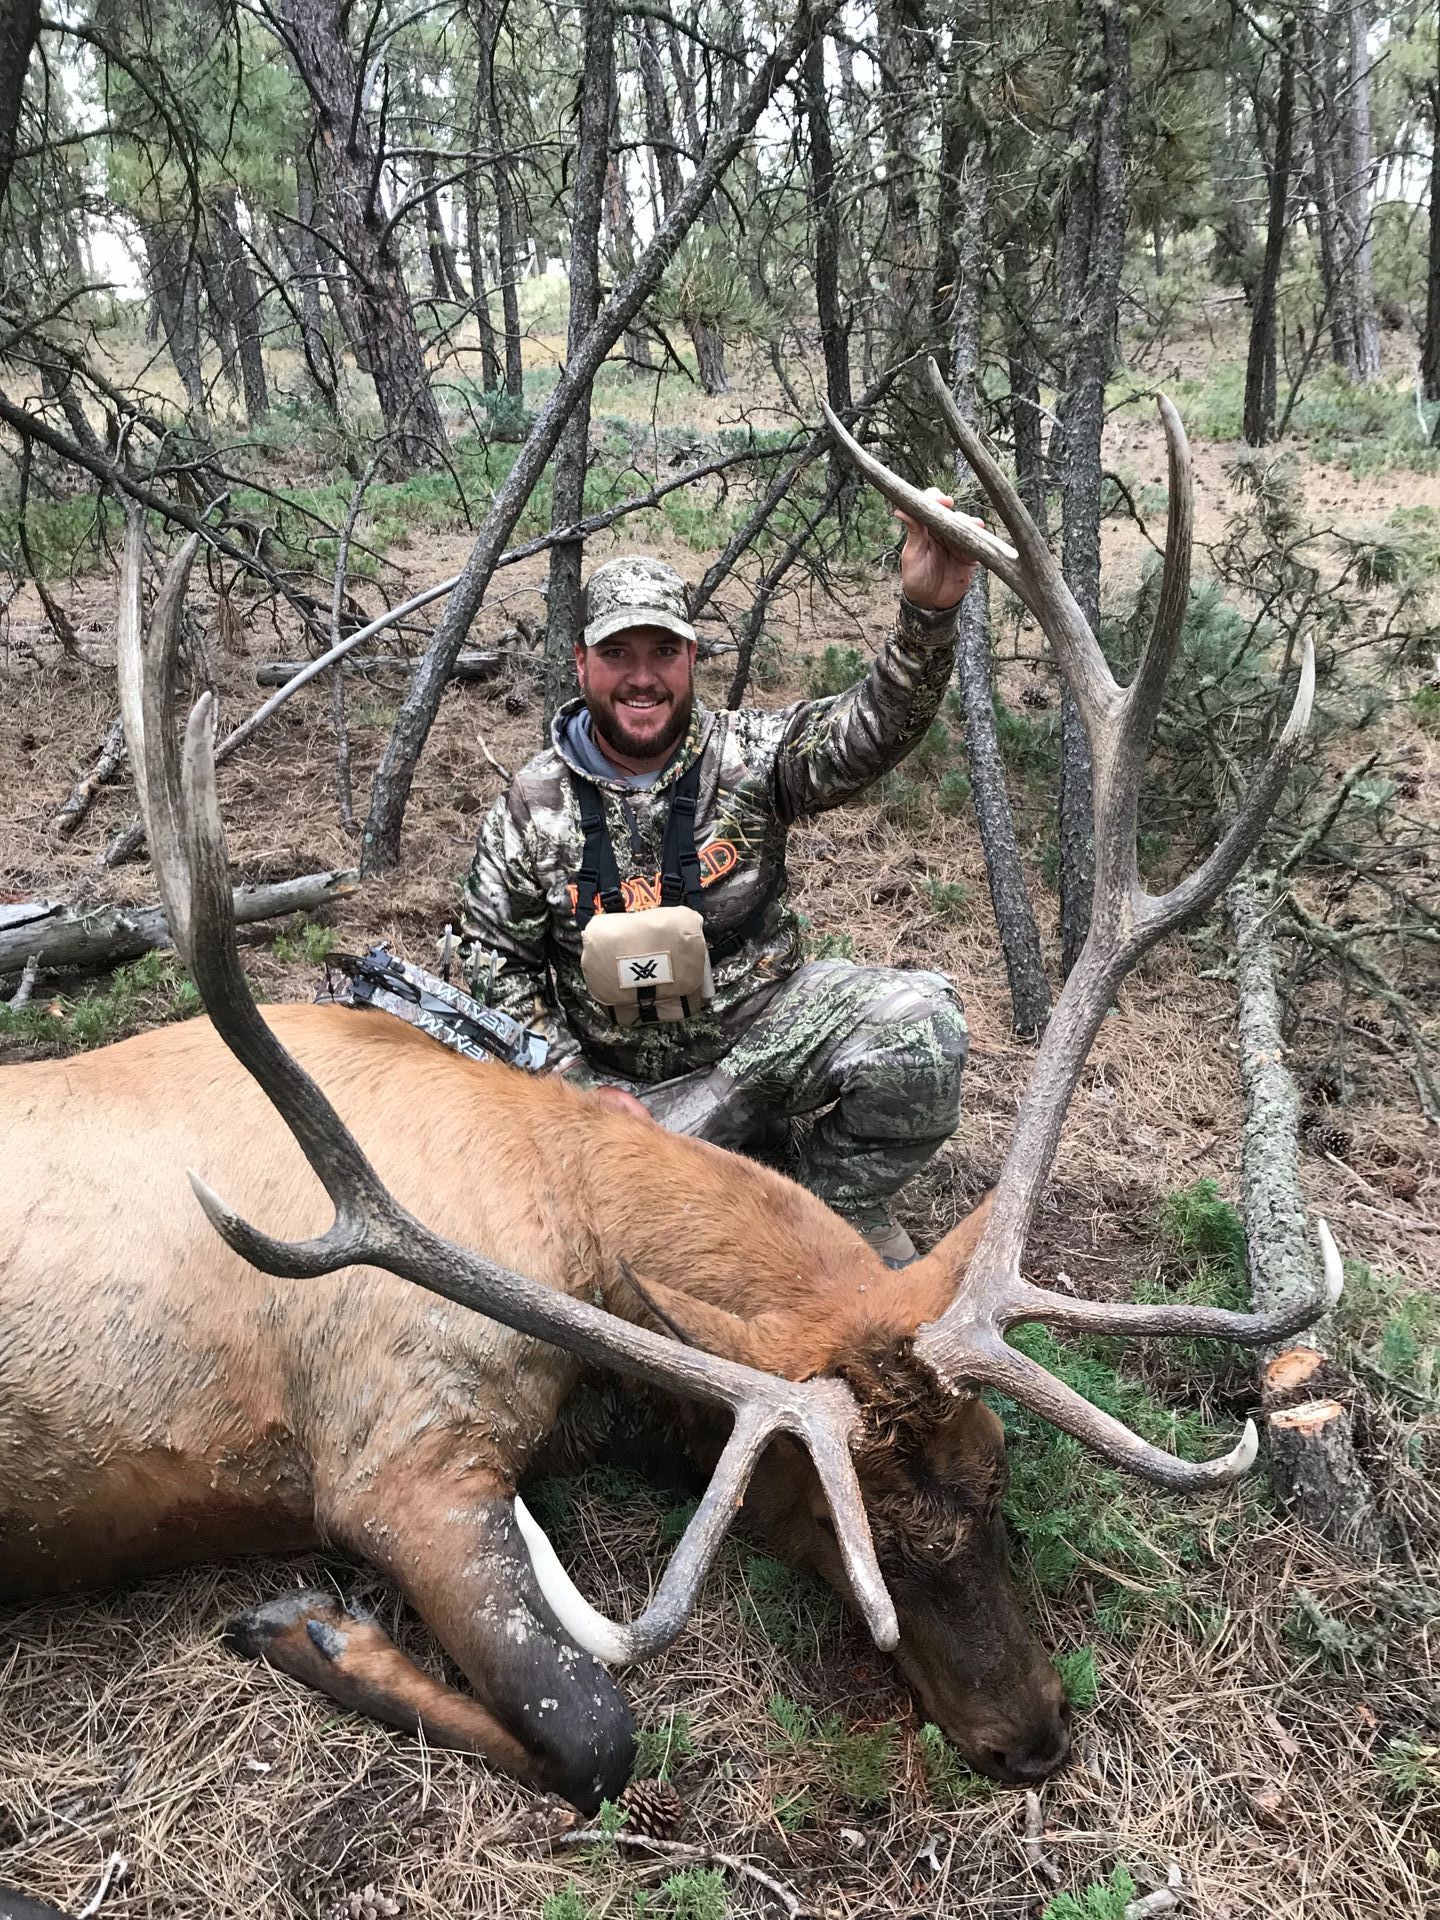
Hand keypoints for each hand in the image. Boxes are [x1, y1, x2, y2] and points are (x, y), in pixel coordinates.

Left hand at [896, 489, 979, 611]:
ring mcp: (958, 540)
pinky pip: (978, 543)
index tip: (942, 501)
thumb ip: (913, 532)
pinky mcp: (970, 554)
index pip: (931, 504)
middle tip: (958, 514)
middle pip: (952, 511)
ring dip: (970, 523)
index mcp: (926, 526)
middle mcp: (943, 530)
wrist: (931, 602)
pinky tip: (980, 536)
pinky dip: (980, 538)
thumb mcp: (912, 555)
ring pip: (967, 525)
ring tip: (973, 526)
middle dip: (955, 511)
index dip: (936, 499)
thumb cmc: (916, 577)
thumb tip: (899, 510)